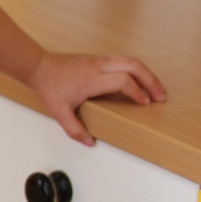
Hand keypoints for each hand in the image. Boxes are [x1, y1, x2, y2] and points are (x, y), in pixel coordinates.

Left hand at [27, 51, 165, 145]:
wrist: (39, 66)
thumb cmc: (49, 86)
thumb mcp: (59, 112)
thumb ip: (74, 129)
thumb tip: (89, 142)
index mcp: (92, 78)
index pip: (123, 81)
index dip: (137, 91)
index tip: (145, 103)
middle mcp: (99, 66)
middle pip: (133, 65)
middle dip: (151, 80)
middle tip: (161, 95)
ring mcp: (99, 59)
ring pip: (130, 59)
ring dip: (146, 73)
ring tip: (156, 88)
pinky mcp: (98, 58)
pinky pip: (123, 60)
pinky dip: (136, 69)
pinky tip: (140, 81)